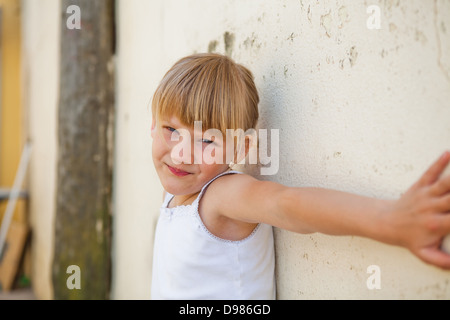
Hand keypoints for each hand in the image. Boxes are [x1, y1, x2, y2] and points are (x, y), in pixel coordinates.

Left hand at [388, 151, 449, 268]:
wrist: (385, 222)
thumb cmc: (407, 237)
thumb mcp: (424, 253)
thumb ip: (442, 261)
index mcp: (436, 224)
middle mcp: (432, 207)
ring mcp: (426, 195)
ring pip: (446, 184)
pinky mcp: (420, 185)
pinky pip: (430, 172)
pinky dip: (439, 162)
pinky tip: (448, 153)